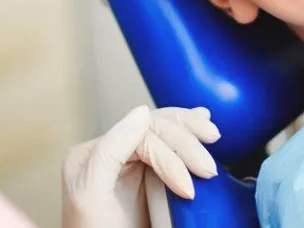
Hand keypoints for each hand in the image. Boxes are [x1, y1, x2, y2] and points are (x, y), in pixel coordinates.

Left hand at [61, 106, 220, 227]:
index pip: (140, 133)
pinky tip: (201, 125)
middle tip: (209, 169)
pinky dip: (188, 135)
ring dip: (191, 132)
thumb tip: (142, 112)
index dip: (171, 155)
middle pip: (156, 128)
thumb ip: (110, 149)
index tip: (188, 188)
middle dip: (187, 142)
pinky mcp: (148, 178)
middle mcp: (112, 152)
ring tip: (211, 135)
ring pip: (166, 131)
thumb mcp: (92, 192)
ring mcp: (131, 164)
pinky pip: (170, 147)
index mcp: (92, 153)